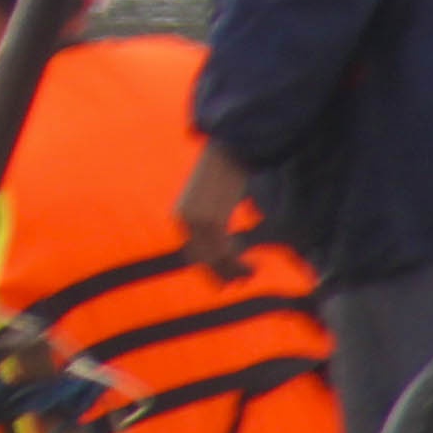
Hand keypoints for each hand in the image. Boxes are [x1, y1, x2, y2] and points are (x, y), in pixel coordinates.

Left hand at [173, 142, 256, 280]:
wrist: (229, 150)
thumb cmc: (222, 171)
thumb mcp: (209, 198)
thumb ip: (211, 217)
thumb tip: (221, 233)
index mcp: (180, 215)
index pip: (192, 253)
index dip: (209, 270)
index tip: (224, 282)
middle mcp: (184, 221)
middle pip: (202, 259)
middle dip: (221, 274)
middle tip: (240, 282)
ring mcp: (197, 221)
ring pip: (214, 258)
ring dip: (233, 270)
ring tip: (251, 272)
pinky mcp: (213, 218)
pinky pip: (223, 249)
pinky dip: (237, 262)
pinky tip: (250, 265)